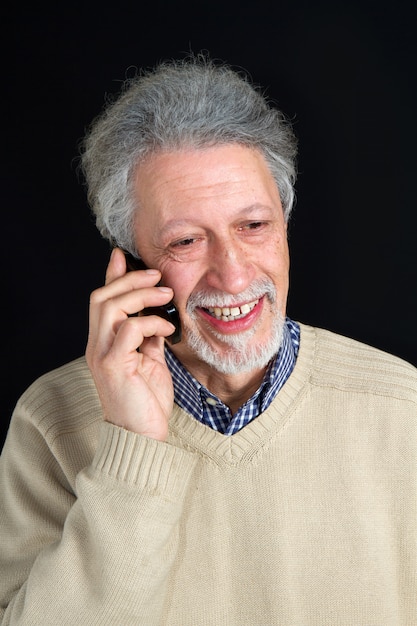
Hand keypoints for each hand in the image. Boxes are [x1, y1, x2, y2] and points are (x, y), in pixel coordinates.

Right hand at [86, 248, 175, 440]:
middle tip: (158, 275)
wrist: (143, 436)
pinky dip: (150, 322)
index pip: (103, 301)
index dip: (112, 275)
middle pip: (101, 297)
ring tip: (166, 294)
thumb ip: (148, 336)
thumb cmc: (146, 401)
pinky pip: (128, 330)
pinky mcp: (112, 366)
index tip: (124, 256)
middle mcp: (97, 346)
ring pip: (109, 307)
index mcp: (105, 343)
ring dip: (140, 294)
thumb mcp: (151, 360)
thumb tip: (157, 313)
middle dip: (130, 279)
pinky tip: (166, 328)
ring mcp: (102, 355)